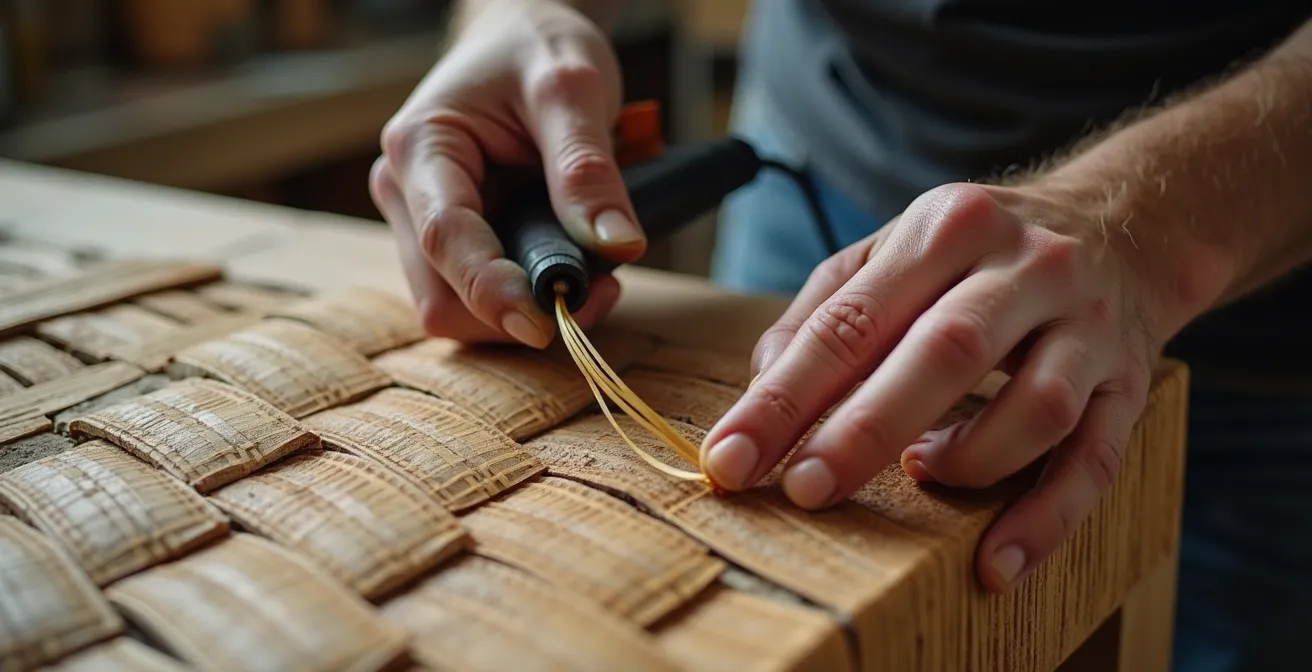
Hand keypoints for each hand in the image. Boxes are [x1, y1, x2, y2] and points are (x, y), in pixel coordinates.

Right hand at [371, 0, 643, 348]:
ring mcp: (424, 223)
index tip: (546, 321)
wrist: (522, 37)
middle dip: (514, 313)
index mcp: (421, 147)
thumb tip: (617, 246)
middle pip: (441, 295)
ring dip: (524, 314)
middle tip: (599, 293)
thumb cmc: (537, 47)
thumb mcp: (573, 88)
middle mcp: (407, 193)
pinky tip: (573, 273)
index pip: (444, 238)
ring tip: (595, 281)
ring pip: (458, 309)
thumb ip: (588, 168)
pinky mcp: (454, 244)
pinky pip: (480, 298)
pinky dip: (527, 302)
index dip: (491, 291)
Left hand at [700, 182, 1164, 591]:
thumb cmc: (980, 253)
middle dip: (864, 430)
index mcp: (947, 227)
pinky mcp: (1127, 383)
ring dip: (967, 461)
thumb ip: (828, 307)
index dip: (785, 396)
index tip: (730, 457)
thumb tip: (762, 386)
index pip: (852, 319)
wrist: (1123, 223)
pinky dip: (1045, 520)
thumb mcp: (899, 246)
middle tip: (804, 491)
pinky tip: (994, 561)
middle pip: (944, 353)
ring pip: (1034, 409)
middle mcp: (1024, 267)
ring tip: (917, 477)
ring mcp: (1087, 326)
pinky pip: (1094, 461)